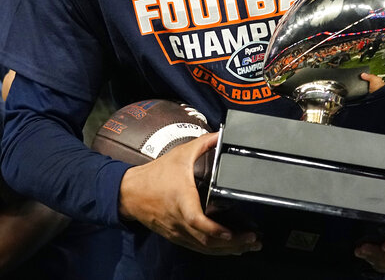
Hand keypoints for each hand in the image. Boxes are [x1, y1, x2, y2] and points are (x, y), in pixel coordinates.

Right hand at [118, 133, 260, 254]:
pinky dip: (216, 250)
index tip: (233, 232)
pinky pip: (198, 248)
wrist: (129, 193)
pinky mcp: (177, 237)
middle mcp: (179, 221)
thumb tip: (222, 134)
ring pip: (205, 248)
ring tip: (249, 245)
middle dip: (234, 244)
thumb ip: (203, 144)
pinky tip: (230, 248)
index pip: (198, 222)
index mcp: (181, 201)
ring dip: (228, 250)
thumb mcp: (180, 155)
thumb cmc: (155, 175)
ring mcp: (178, 232)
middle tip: (255, 240)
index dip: (217, 231)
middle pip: (208, 241)